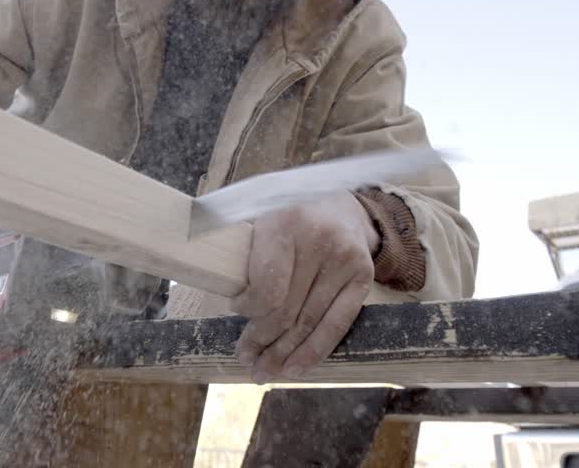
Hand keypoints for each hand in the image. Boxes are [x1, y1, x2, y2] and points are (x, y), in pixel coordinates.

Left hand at [230, 191, 377, 382]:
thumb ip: (240, 248)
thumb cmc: (289, 216)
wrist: (342, 206)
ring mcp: (345, 261)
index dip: (249, 308)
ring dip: (284, 353)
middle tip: (246, 359)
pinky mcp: (363, 277)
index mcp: (285, 223)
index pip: (267, 286)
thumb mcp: (259, 216)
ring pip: (309, 321)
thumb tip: (215, 283)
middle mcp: (319, 241)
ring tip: (264, 372)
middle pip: (286, 309)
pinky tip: (296, 368)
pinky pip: (338, 323)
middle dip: (262, 340)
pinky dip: (315, 350)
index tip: (236, 310)